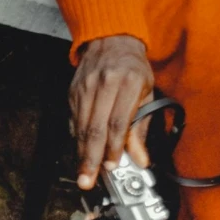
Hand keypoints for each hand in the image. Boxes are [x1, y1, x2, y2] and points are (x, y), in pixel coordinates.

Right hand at [70, 33, 153, 188]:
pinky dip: (76, 139)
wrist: (110, 38)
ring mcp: (85, 87)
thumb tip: (140, 159)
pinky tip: (80, 154)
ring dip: (81, 154)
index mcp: (127, 83)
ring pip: (80, 127)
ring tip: (83, 174)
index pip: (117, 123)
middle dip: (91, 159)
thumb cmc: (133, 67)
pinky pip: (73, 120)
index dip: (114, 148)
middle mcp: (103, 84)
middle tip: (88, 181)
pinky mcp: (73, 91)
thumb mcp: (146, 92)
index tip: (112, 167)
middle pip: (94, 128)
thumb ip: (142, 127)